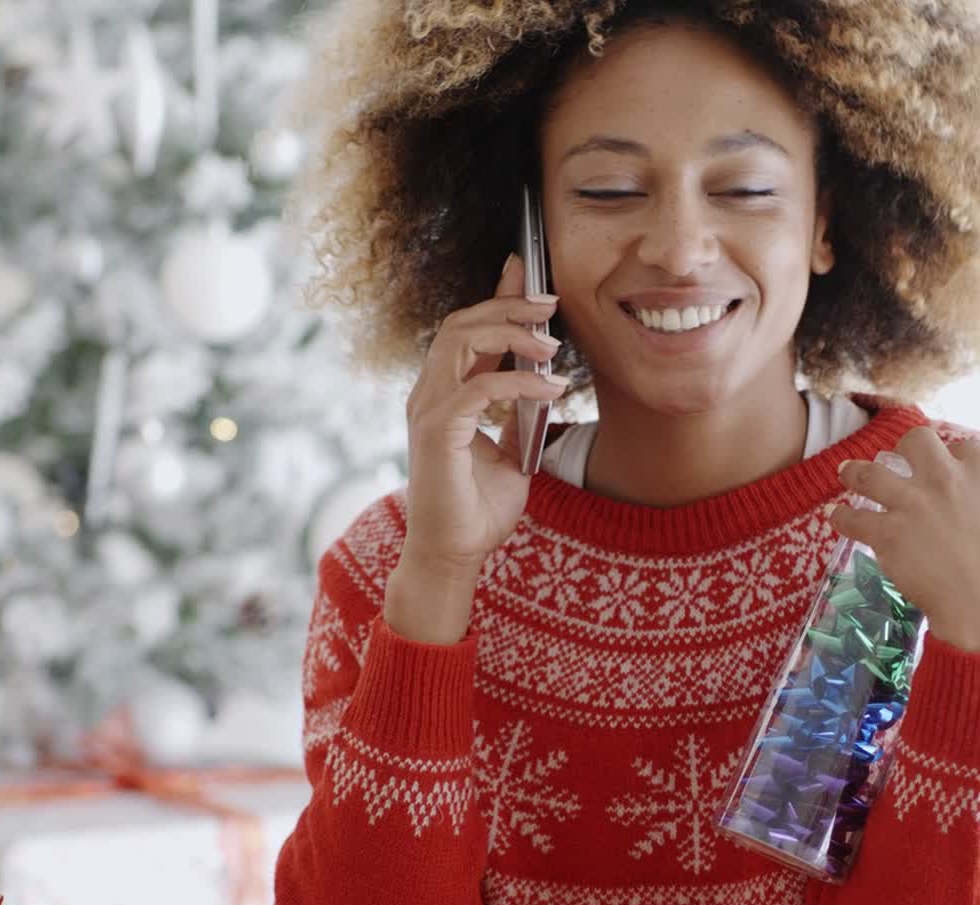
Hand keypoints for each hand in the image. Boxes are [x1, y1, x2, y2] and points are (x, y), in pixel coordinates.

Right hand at [386, 254, 566, 643]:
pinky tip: (549, 390)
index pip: (467, 331)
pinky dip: (518, 383)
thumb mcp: (510, 457)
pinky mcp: (436, 432)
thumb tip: (542, 392)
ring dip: (511, 333)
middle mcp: (430, 394)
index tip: (527, 274)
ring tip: (551, 345)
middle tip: (551, 302)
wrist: (453, 556)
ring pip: (461, 340)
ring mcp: (428, 410)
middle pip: (462, 322)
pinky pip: (479, 388)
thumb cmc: (476, 512)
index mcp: (444, 395)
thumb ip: (518, 421)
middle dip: (508, 305)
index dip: (497, 299)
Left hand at [831, 427, 979, 655]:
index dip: (950, 457)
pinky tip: (835, 516)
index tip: (942, 467)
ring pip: (870, 472)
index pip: (961, 447)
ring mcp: (913, 504)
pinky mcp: (888, 533)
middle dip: (904, 448)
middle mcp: (945, 478)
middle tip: (896, 463)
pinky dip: (840, 517)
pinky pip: (852, 518)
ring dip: (855, 471)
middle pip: (915, 440)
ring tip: (847, 472)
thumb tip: (973, 500)